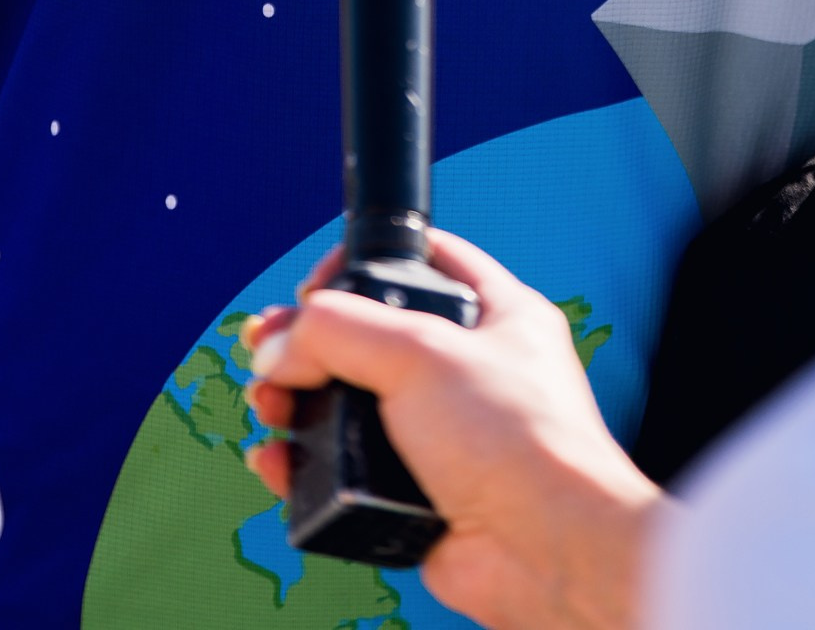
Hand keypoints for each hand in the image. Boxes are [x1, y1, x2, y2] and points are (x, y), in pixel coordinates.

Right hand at [244, 232, 663, 629]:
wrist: (547, 552)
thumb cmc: (519, 441)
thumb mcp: (422, 353)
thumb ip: (340, 332)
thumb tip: (278, 344)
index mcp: (495, 315)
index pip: (423, 263)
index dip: (363, 265)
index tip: (312, 286)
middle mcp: (469, 373)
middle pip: (370, 340)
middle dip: (311, 345)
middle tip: (268, 354)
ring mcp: (443, 438)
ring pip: (352, 409)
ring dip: (299, 406)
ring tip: (269, 409)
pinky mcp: (418, 497)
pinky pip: (348, 474)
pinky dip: (308, 468)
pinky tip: (280, 463)